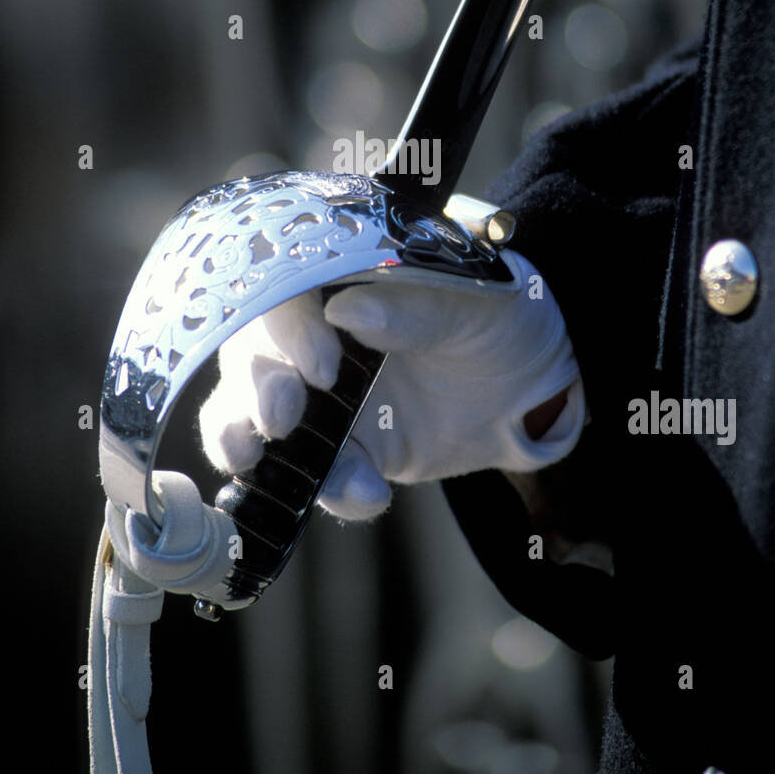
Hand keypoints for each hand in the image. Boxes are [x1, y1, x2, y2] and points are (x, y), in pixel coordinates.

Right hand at [199, 250, 585, 519]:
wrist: (532, 383)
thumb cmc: (497, 316)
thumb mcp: (473, 303)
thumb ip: (416, 309)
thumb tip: (350, 311)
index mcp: (336, 278)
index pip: (285, 289)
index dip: (286, 326)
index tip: (323, 364)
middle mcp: (310, 333)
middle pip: (251, 352)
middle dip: (255, 386)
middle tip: (282, 417)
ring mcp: (317, 395)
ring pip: (251, 414)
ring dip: (242, 437)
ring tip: (253, 460)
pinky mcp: (341, 447)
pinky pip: (315, 473)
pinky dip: (332, 489)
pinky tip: (371, 495)